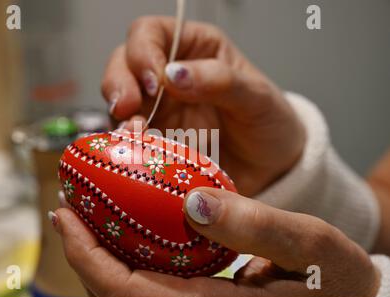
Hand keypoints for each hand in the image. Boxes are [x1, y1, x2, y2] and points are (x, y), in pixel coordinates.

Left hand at [54, 188, 379, 296]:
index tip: (66, 218)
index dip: (90, 260)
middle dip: (84, 255)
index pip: (132, 294)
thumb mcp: (312, 245)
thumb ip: (257, 225)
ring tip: (87, 215)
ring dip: (101, 255)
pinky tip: (127, 229)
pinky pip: (152, 286)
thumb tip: (195, 202)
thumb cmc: (338, 280)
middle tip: (68, 209)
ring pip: (130, 294)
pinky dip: (129, 258)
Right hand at [101, 16, 305, 195]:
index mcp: (195, 49)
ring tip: (133, 132)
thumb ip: (219, 81)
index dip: (143, 52)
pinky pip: (130, 137)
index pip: (151, 34)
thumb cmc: (269, 123)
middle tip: (128, 106)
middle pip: (123, 64)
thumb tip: (173, 74)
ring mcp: (159, 110)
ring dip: (119, 116)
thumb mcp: (256, 97)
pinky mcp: (156, 140)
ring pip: (120, 102)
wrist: (273, 168)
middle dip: (119, 82)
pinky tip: (135, 150)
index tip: (155, 82)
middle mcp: (169, 77)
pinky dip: (127, 143)